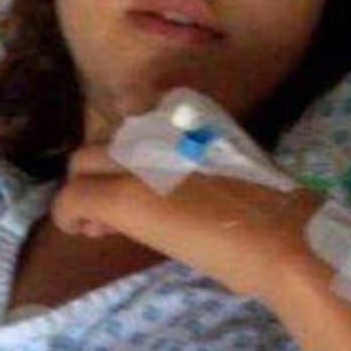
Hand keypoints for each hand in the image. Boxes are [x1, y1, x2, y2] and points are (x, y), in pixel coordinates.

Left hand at [50, 143, 323, 301]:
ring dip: (84, 195)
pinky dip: (69, 218)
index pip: (136, 115)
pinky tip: (88, 234)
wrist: (281, 235)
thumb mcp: (236, 165)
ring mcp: (137, 162)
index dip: (129, 151)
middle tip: (115, 211)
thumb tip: (189, 187)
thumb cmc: (273, 212)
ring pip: (80, 165)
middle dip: (99, 175)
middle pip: (102, 143)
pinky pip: (72, 200)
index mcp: (188, 120)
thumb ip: (203, 163)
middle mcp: (157, 131)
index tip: (140, 177)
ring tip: (103, 226)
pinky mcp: (122, 198)